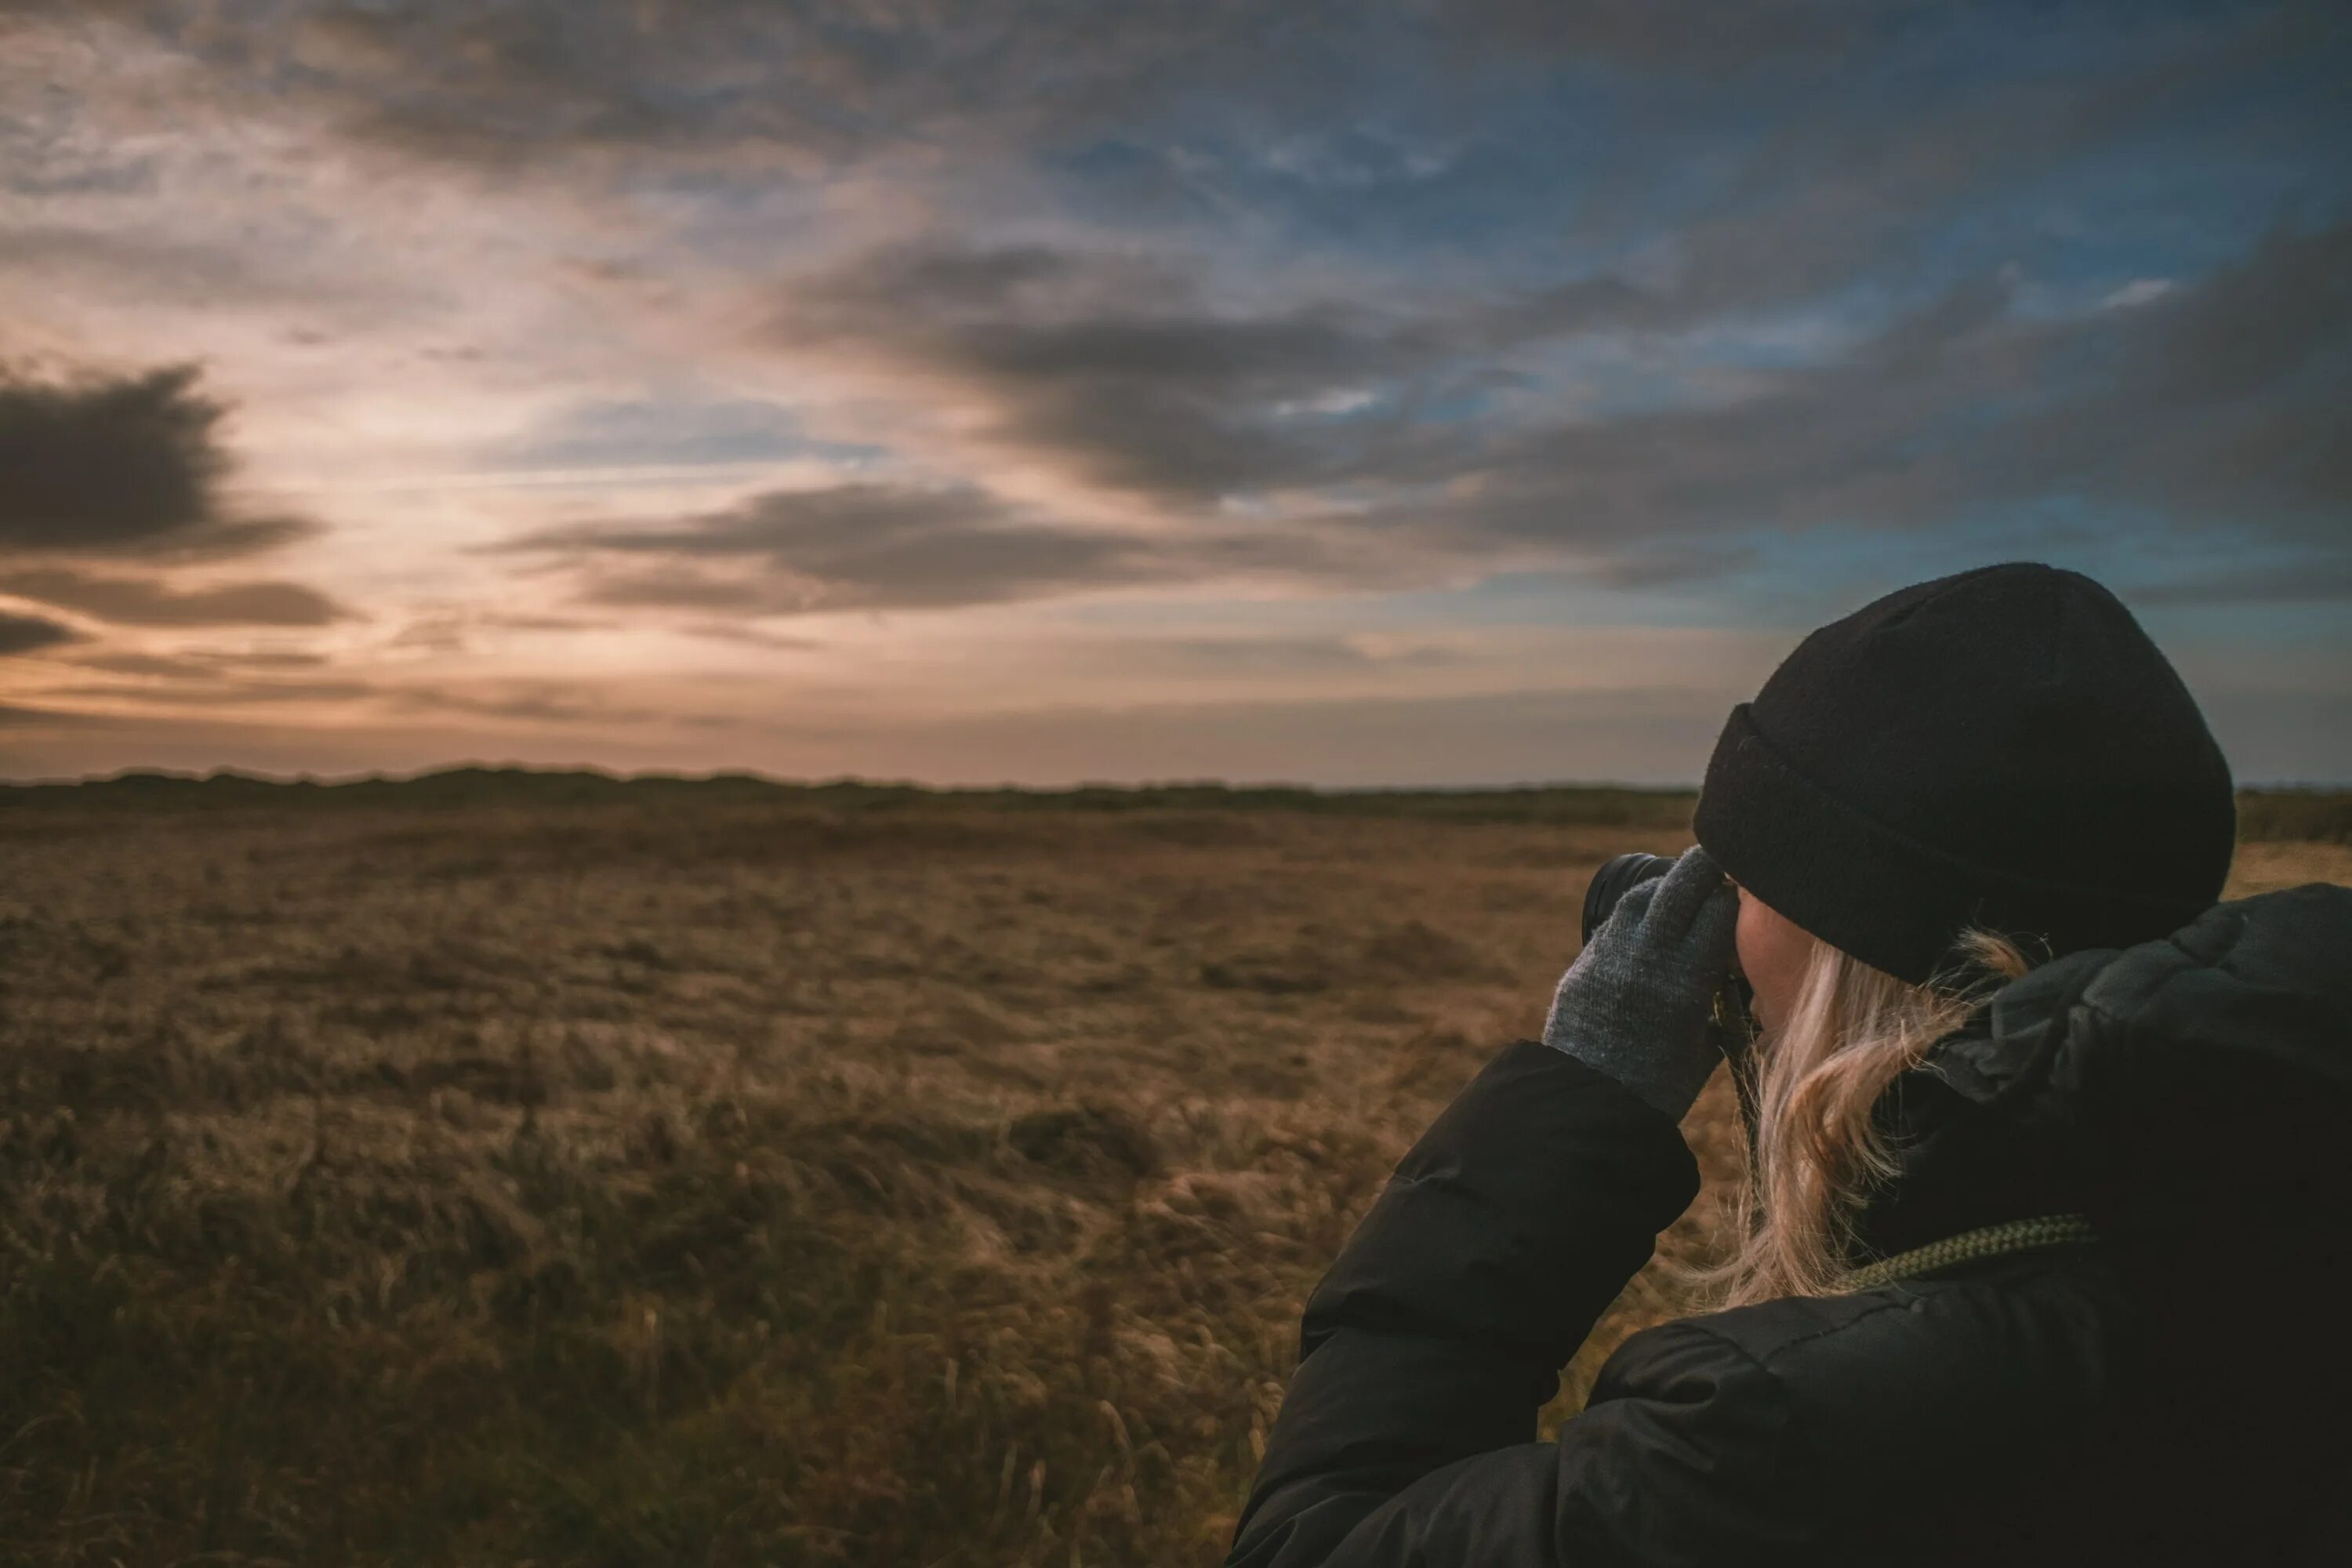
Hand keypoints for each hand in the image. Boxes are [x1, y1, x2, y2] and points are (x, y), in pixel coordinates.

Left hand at [1541, 844, 1740, 1120]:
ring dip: (1668, 887)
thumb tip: (1742, 988)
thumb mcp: (1703, 1050)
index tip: (1747, 904)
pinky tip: (1651, 922)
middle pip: (1681, 885)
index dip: (1737, 901)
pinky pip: (1616, 922)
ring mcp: (1611, 955)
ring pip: (1643, 894)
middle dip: (1706, 866)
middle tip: (1722, 861)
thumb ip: (1722, 1011)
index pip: (1720, 912)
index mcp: (1685, 982)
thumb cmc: (1656, 1090)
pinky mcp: (1585, 962)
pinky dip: (1638, 914)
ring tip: (1684, 893)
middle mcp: (1647, 958)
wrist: (1585, 1105)